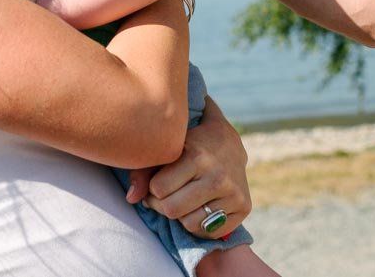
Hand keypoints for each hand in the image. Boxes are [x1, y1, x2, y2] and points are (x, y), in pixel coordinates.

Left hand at [125, 97, 251, 238]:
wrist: (230, 141)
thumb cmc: (190, 143)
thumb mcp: (168, 147)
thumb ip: (144, 169)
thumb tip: (130, 199)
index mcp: (197, 156)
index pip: (158, 189)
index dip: (152, 187)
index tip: (156, 181)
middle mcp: (218, 176)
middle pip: (172, 209)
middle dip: (161, 204)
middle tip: (164, 195)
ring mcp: (233, 193)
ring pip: (189, 223)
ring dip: (180, 215)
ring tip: (181, 199)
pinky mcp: (244, 207)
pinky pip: (208, 232)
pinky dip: (198, 224)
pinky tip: (198, 207)